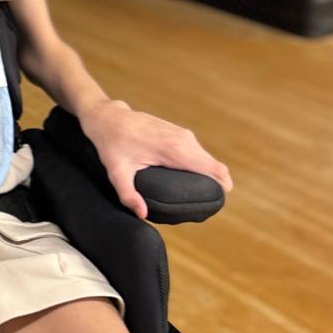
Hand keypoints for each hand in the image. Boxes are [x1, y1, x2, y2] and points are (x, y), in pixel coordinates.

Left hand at [78, 99, 232, 219]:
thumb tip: (142, 215)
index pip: (214, 169)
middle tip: (206, 206)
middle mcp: (184, 140)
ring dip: (210, 176)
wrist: (109, 118)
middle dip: (217, 186)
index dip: (222, 187)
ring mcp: (183, 134)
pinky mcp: (179, 132)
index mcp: (175, 150)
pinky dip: (201, 166)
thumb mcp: (117, 173)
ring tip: (200, 196)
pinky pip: (199, 153)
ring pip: (208, 159)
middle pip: (215, 167)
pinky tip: (192, 180)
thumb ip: (128, 195)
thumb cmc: (112, 145)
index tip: (217, 204)